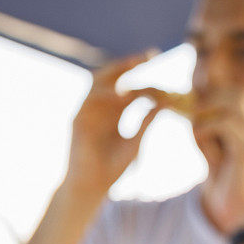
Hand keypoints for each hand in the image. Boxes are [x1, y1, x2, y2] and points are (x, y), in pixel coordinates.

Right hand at [63, 53, 160, 203]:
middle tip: (149, 56)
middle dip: (129, 65)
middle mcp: (101, 108)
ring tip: (135, 65)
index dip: (147, 81)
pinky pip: (90, 100)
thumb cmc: (112, 169)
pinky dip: (105, 95)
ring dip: (116, 72)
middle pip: (114, 78)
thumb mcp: (135, 142)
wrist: (92, 187)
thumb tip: (165, 103)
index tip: (165, 78)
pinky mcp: (78, 120)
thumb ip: (147, 122)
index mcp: (115, 113)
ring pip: (99, 82)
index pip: (130, 89)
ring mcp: (88, 112)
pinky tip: (121, 95)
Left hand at [192, 88, 243, 234]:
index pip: (240, 94)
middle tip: (190, 109)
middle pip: (242, 93)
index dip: (216, 93)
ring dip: (211, 106)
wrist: (240, 216)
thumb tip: (191, 114)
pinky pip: (229, 124)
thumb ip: (207, 133)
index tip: (191, 103)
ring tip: (194, 123)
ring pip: (237, 101)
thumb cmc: (226, 187)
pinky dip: (209, 125)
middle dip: (214, 95)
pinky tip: (198, 137)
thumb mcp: (213, 153)